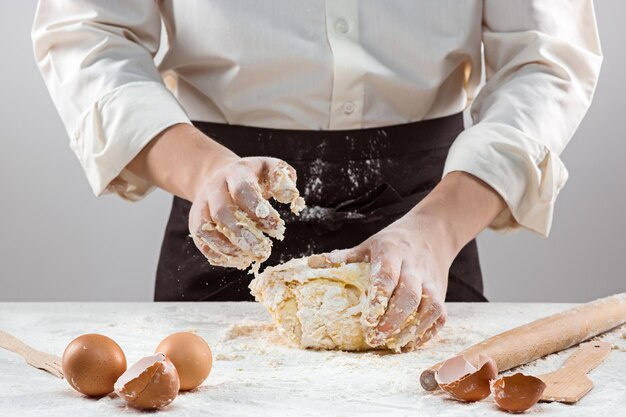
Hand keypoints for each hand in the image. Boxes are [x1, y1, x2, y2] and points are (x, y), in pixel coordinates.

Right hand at [189, 156, 303, 269]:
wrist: (218, 175)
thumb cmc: (252, 176)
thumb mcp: (270, 168)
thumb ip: (282, 178)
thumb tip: (289, 196)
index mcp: (235, 172)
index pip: (242, 191)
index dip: (259, 212)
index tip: (277, 228)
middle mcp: (214, 187)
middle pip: (221, 213)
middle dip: (244, 236)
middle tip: (264, 251)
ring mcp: (201, 205)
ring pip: (206, 230)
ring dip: (229, 248)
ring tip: (250, 257)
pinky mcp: (195, 221)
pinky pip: (202, 241)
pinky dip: (219, 254)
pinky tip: (238, 260)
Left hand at [318, 171, 506, 350]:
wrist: (432, 233)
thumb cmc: (393, 243)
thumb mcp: (367, 245)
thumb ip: (342, 258)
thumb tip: (311, 264)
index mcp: (393, 252)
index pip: (388, 276)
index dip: (379, 298)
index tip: (367, 319)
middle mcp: (415, 268)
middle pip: (410, 295)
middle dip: (393, 319)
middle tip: (375, 337)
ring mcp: (431, 282)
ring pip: (429, 308)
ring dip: (411, 329)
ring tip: (392, 345)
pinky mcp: (442, 295)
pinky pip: (439, 317)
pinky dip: (426, 333)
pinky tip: (408, 343)